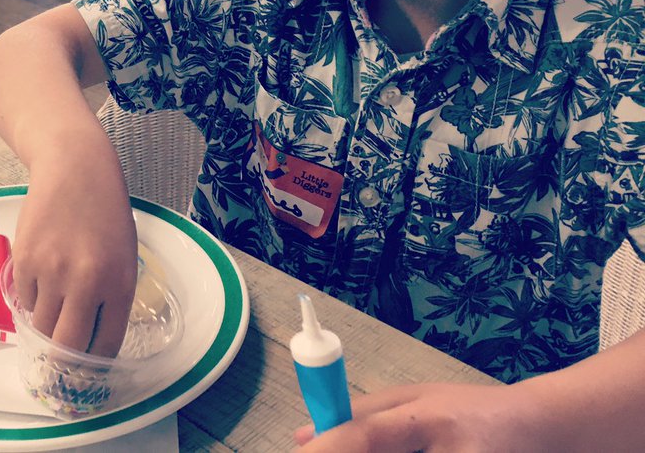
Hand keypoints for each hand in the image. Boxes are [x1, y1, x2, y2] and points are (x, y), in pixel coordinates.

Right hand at [12, 156, 137, 356]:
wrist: (75, 168)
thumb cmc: (104, 210)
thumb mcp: (124, 256)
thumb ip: (111, 297)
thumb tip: (89, 338)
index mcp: (119, 284)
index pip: (104, 345)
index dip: (93, 364)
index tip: (86, 369)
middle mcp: (85, 283)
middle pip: (67, 347)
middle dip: (63, 364)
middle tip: (60, 364)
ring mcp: (51, 272)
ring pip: (41, 327)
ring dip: (45, 328)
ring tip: (52, 311)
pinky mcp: (24, 260)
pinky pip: (24, 301)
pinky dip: (31, 300)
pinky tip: (42, 279)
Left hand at [296, 382, 548, 451]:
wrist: (543, 430)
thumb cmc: (470, 409)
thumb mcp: (416, 398)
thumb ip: (360, 415)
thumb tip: (301, 437)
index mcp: (431, 418)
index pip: (369, 435)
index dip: (329, 449)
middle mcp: (453, 451)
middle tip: (344, 450)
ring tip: (413, 444)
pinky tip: (420, 452)